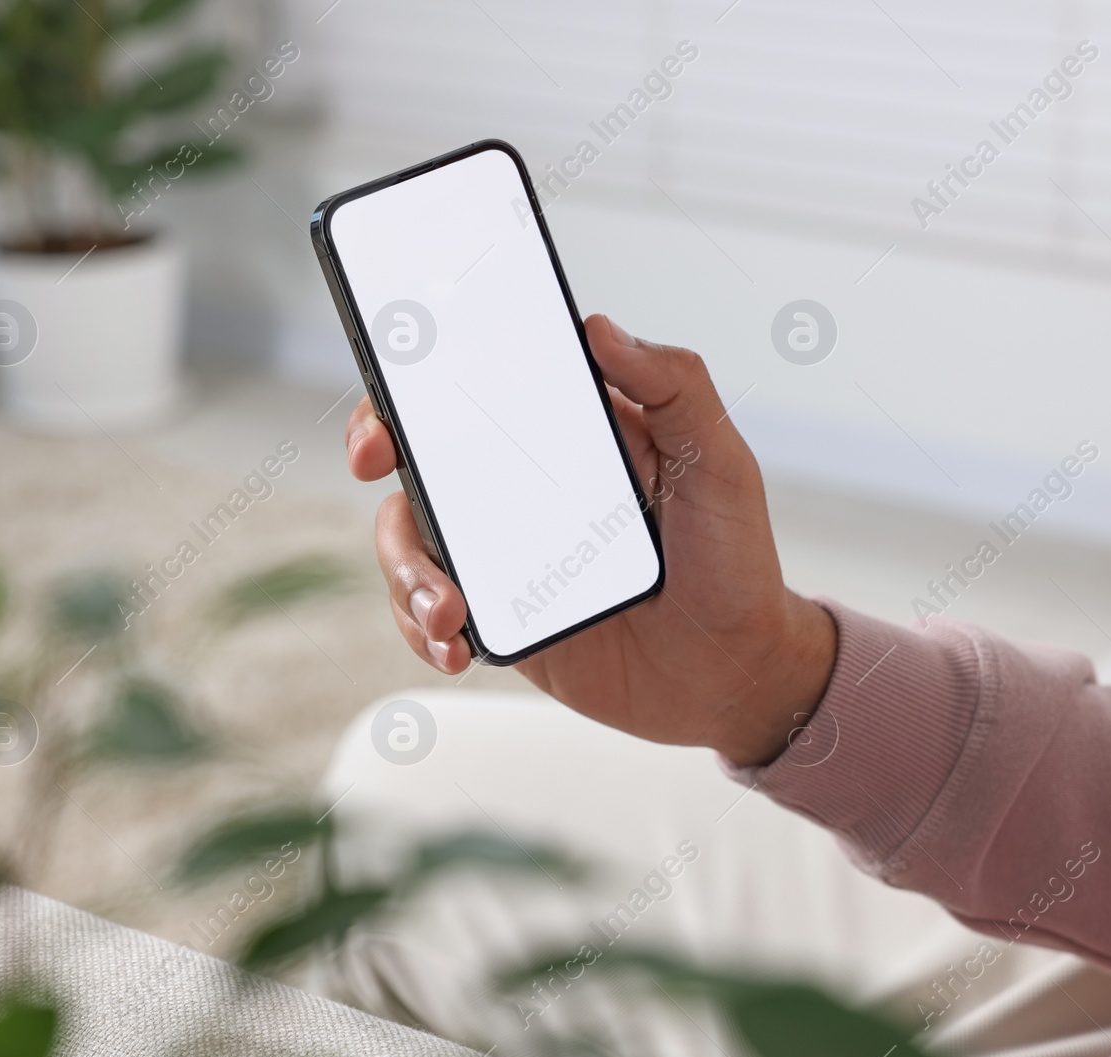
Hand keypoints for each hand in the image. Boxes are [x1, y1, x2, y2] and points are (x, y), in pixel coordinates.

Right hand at [346, 314, 836, 765]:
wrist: (736, 674)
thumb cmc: (735, 559)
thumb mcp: (719, 461)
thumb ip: (676, 387)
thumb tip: (600, 328)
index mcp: (569, 435)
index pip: (481, 384)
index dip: (422, 373)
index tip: (398, 382)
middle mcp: (525, 487)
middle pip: (421, 452)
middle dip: (376, 449)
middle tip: (374, 464)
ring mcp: (506, 555)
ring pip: (413, 539)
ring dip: (406, 568)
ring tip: (446, 610)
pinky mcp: (503, 619)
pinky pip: (431, 614)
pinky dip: (422, 629)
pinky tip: (454, 648)